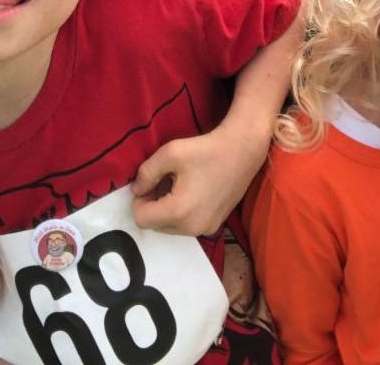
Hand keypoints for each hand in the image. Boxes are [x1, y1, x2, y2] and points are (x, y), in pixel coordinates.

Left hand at [131, 122, 264, 235]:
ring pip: (170, 227)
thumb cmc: (205, 150)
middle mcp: (191, 228)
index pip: (141, 219)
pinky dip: (182, 213)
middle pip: (155, 225)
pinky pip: (186, 226)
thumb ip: (146, 173)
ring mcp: (205, 230)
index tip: (151, 182)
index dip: (139, 199)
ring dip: (167, 210)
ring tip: (178, 185)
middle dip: (153, 205)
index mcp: (178, 211)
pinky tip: (192, 191)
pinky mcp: (214, 227)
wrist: (242, 151)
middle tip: (164, 181)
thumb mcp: (169, 153)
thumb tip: (136, 190)